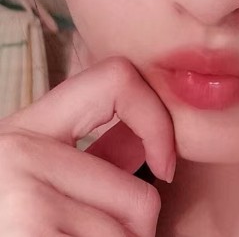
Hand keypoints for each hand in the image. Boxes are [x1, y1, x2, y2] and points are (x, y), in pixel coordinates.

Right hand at [0, 56, 175, 235]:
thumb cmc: (13, 216)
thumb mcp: (39, 179)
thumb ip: (94, 158)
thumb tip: (152, 140)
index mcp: (25, 129)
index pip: (118, 78)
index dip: (157, 119)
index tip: (164, 163)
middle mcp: (17, 154)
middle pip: (142, 198)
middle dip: (135, 234)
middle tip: (91, 236)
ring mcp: (20, 202)